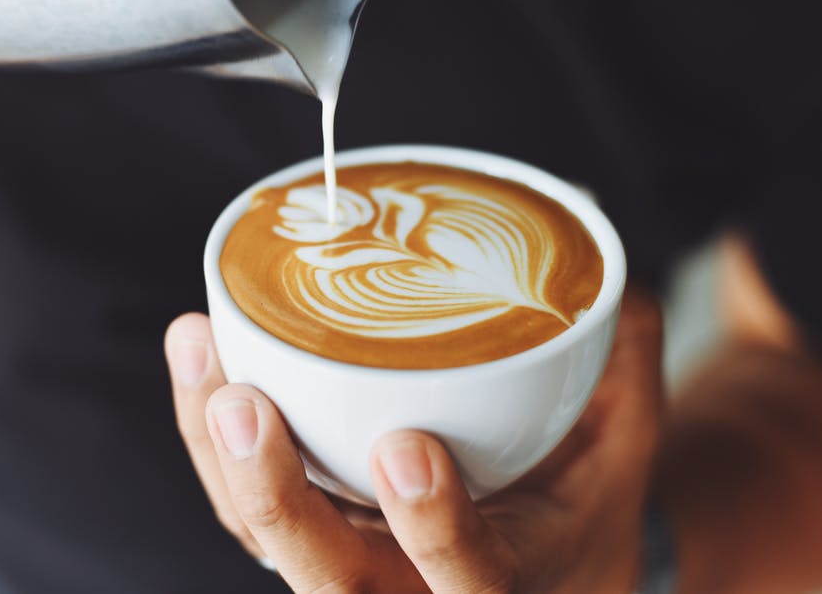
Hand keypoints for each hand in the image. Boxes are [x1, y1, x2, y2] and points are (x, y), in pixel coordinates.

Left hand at [165, 290, 663, 592]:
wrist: (537, 568)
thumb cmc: (577, 506)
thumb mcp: (623, 446)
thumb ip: (620, 363)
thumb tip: (603, 261)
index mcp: (503, 585)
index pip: (470, 580)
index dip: (436, 530)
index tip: (407, 449)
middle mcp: (410, 592)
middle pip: (329, 579)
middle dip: (276, 498)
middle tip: (244, 404)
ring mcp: (347, 567)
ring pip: (263, 537)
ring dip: (217, 453)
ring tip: (198, 346)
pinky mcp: (307, 535)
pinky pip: (243, 504)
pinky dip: (209, 437)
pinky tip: (199, 353)